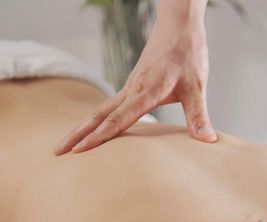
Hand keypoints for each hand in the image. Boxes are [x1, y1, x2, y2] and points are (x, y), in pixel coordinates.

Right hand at [55, 0, 215, 154]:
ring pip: (101, 109)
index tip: (80, 151)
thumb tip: (208, 140)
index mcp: (146, 91)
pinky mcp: (133, 84)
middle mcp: (132, 89)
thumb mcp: (197, 86)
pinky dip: (97, 117)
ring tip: (68, 143)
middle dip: (78, 133)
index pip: (118, 119)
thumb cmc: (188, 52)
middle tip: (58, 151)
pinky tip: (94, 126)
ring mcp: (130, 86)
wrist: (179, 25)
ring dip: (83, 125)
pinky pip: (110, 104)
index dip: (100, 137)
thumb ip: (199, 115)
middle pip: (99, 114)